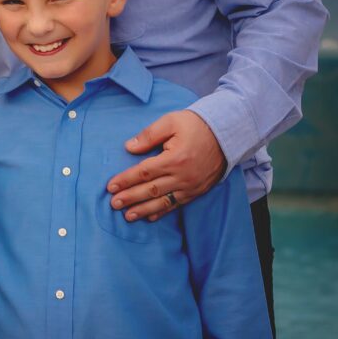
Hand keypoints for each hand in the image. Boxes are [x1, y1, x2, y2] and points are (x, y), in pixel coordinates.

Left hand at [106, 110, 226, 220]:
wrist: (227, 134)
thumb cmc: (196, 125)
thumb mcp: (171, 121)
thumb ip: (149, 135)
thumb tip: (129, 147)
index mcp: (174, 159)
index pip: (144, 173)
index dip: (125, 180)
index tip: (110, 186)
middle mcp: (183, 176)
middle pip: (151, 190)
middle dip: (130, 198)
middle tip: (113, 204)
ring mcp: (191, 186)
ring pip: (163, 201)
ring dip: (144, 210)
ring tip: (128, 216)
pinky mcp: (198, 190)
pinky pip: (177, 204)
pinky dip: (163, 211)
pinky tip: (151, 217)